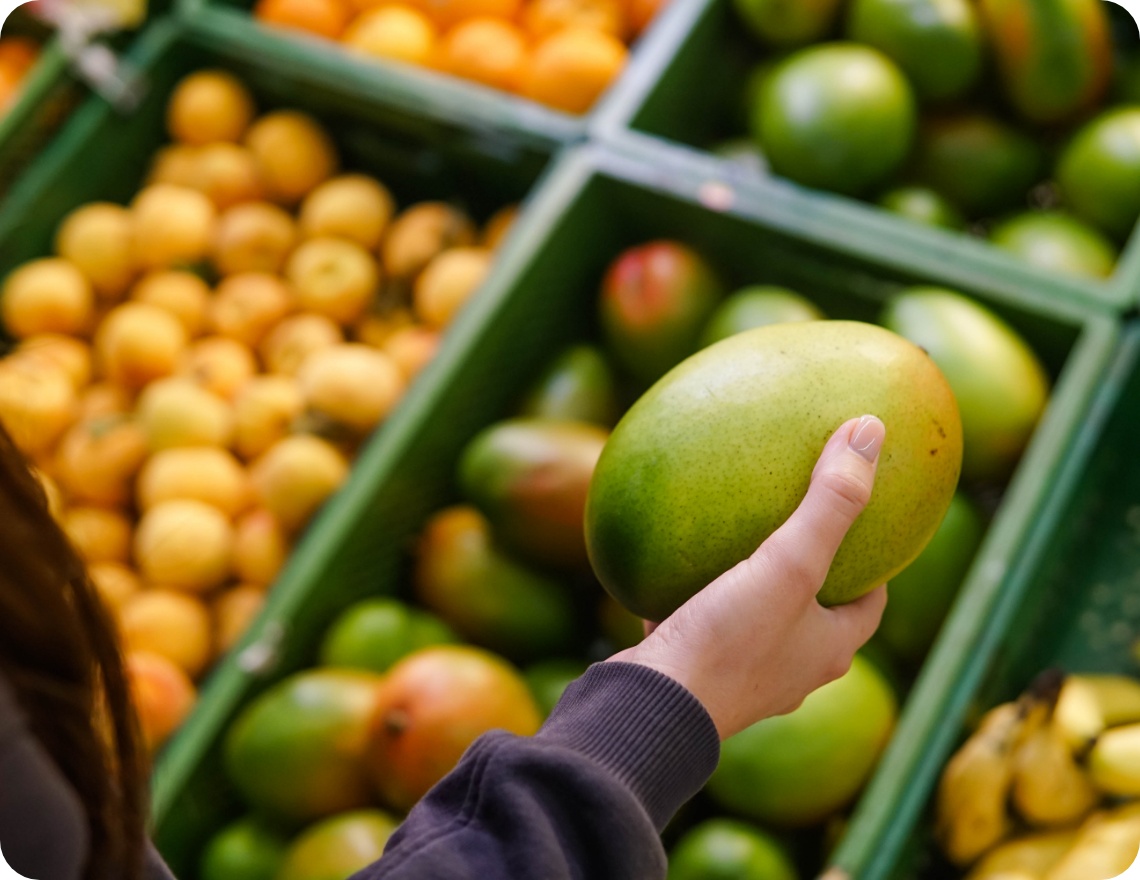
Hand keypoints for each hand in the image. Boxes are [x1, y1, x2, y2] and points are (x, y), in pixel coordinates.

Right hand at [607, 415, 888, 739]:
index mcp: (828, 651)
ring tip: (738, 540)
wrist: (652, 708)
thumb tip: (872, 429)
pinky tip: (676, 563)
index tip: (860, 524)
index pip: (869, 602)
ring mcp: (741, 676)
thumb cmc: (731, 642)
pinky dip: (701, 596)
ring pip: (758, 621)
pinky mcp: (696, 673)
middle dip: (811, 573)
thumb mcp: (791, 563)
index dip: (873, 564)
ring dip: (755, 586)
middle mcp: (791, 670)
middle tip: (797, 523)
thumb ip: (830, 501)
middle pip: (814, 612)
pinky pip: (707, 626)